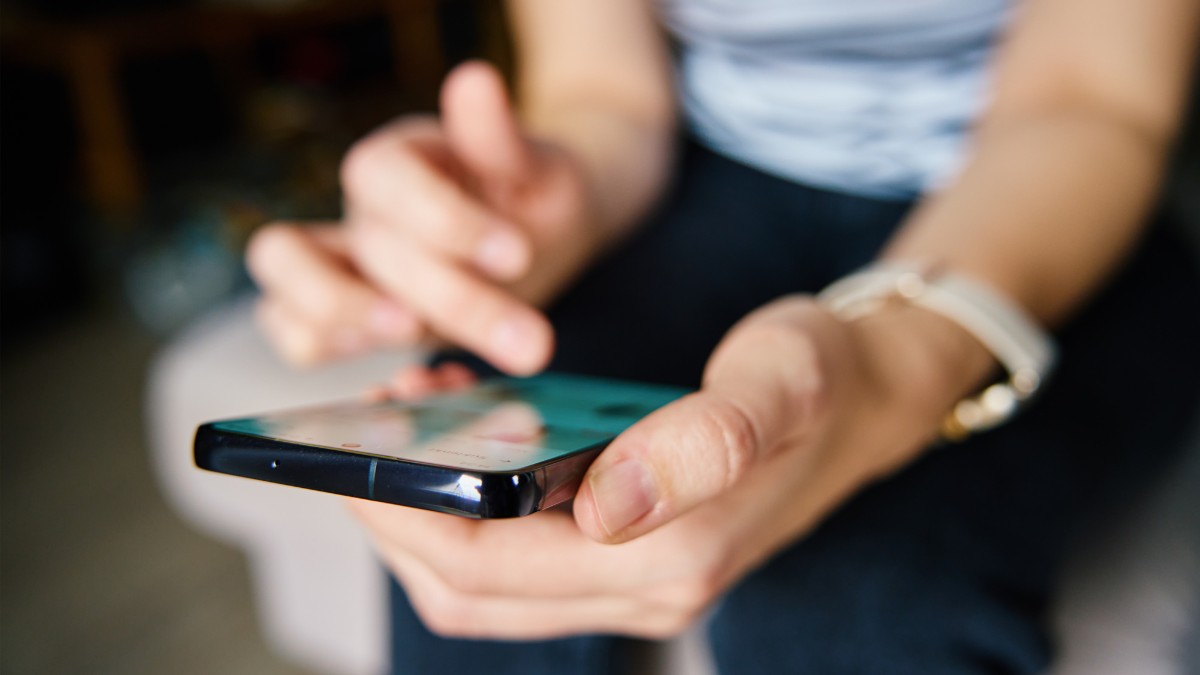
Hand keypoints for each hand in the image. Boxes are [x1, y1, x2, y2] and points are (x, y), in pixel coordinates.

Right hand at [246, 61, 599, 372]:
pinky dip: (332, 356)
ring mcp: (343, 266)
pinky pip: (294, 335)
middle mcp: (361, 211)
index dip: (444, 218)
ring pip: (282, 284)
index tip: (517, 256)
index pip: (383, 174)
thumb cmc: (531, 192)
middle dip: (450, 296)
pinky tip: (412, 374)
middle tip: (526, 341)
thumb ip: (500, 139)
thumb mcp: (537, 167)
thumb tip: (475, 81)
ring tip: (421, 342)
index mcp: (400, 158)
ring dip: (345, 318)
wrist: (536, 230)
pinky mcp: (344, 319)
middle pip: (367, 246)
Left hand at [348, 297, 991, 638]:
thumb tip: (607, 505)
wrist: (869, 397)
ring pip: (489, 587)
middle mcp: (646, 591)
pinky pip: (522, 562)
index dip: (407, 517)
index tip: (357, 451)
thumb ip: (704, 443)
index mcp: (670, 557)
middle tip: (363, 438)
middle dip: (398, 522)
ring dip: (430, 521)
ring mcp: (638, 583)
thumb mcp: (776, 385)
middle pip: (472, 591)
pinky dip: (473, 517)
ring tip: (408, 428)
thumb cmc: (819, 377)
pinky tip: (468, 440)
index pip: (490, 566)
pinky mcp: (632, 558)